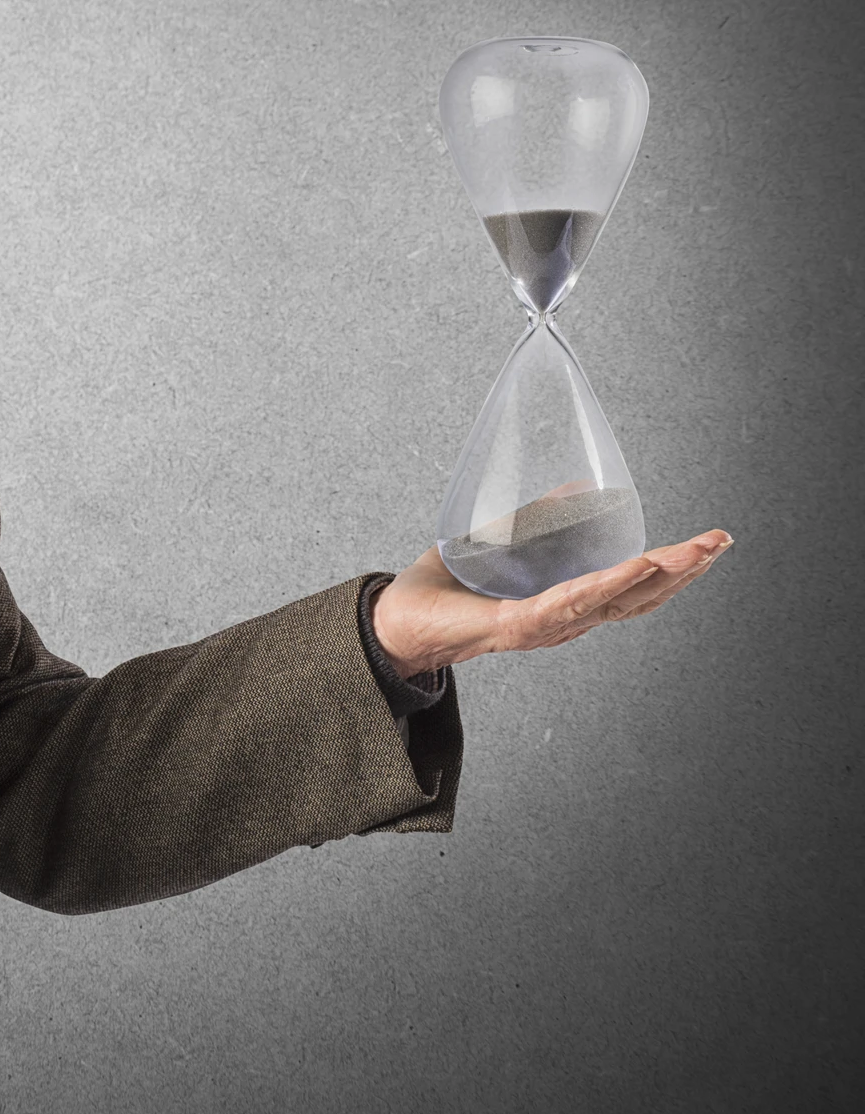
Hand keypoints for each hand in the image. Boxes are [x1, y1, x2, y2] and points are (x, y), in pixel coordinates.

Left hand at [371, 529, 732, 678]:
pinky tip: (633, 567)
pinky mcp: (514, 625)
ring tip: (693, 552)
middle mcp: (562, 621)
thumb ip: (539, 517)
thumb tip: (580, 487)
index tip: (709, 543)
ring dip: (656, 575)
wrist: (394, 623)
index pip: (632, 590)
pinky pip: (568, 603)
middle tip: (720, 542)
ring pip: (613, 601)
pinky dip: (604, 585)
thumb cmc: (443, 590)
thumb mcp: (499, 541)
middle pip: (638, 600)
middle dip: (683, 571)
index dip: (672, 568)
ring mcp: (542, 626)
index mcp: (564, 604)